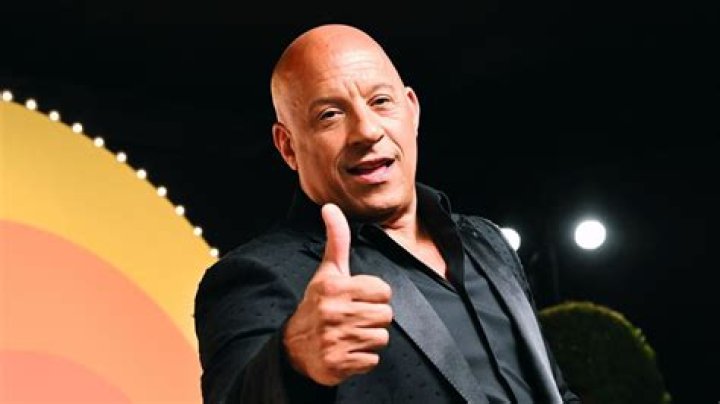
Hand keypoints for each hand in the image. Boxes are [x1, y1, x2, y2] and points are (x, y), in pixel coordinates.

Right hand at [283, 203, 392, 385]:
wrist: (294, 347)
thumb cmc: (318, 304)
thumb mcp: (327, 271)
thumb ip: (336, 240)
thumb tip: (330, 207)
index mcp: (335, 288)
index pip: (384, 291)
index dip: (374, 295)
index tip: (358, 298)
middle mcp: (334, 312)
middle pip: (386, 315)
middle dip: (373, 318)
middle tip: (354, 318)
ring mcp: (335, 339)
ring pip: (381, 338)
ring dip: (369, 339)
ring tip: (351, 334)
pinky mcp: (338, 363)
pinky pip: (372, 361)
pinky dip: (363, 359)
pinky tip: (347, 351)